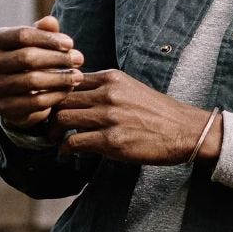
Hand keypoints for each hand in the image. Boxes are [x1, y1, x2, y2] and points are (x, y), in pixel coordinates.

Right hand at [0, 16, 83, 129]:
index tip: (70, 44)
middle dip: (57, 58)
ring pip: (32, 81)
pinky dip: (56, 95)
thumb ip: (44, 32)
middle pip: (27, 57)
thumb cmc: (32, 61)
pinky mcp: (5, 108)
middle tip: (79, 59)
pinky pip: (36, 102)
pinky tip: (68, 90)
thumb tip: (51, 21)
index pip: (22, 35)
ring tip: (78, 76)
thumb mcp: (37, 44)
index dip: (49, 39)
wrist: (20, 95)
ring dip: (60, 78)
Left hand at [51, 69, 222, 164]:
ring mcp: (108, 118)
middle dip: (49, 113)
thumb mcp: (132, 89)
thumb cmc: (159, 113)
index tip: (52, 105)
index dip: (56, 93)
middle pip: (60, 99)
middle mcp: (107, 95)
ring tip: (55, 140)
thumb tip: (79, 95)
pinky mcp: (111, 141)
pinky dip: (65, 149)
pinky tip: (67, 153)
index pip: (68, 80)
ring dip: (53, 132)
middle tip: (48, 126)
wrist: (184, 131)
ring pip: (62, 119)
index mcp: (111, 78)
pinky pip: (74, 143)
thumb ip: (106, 88)